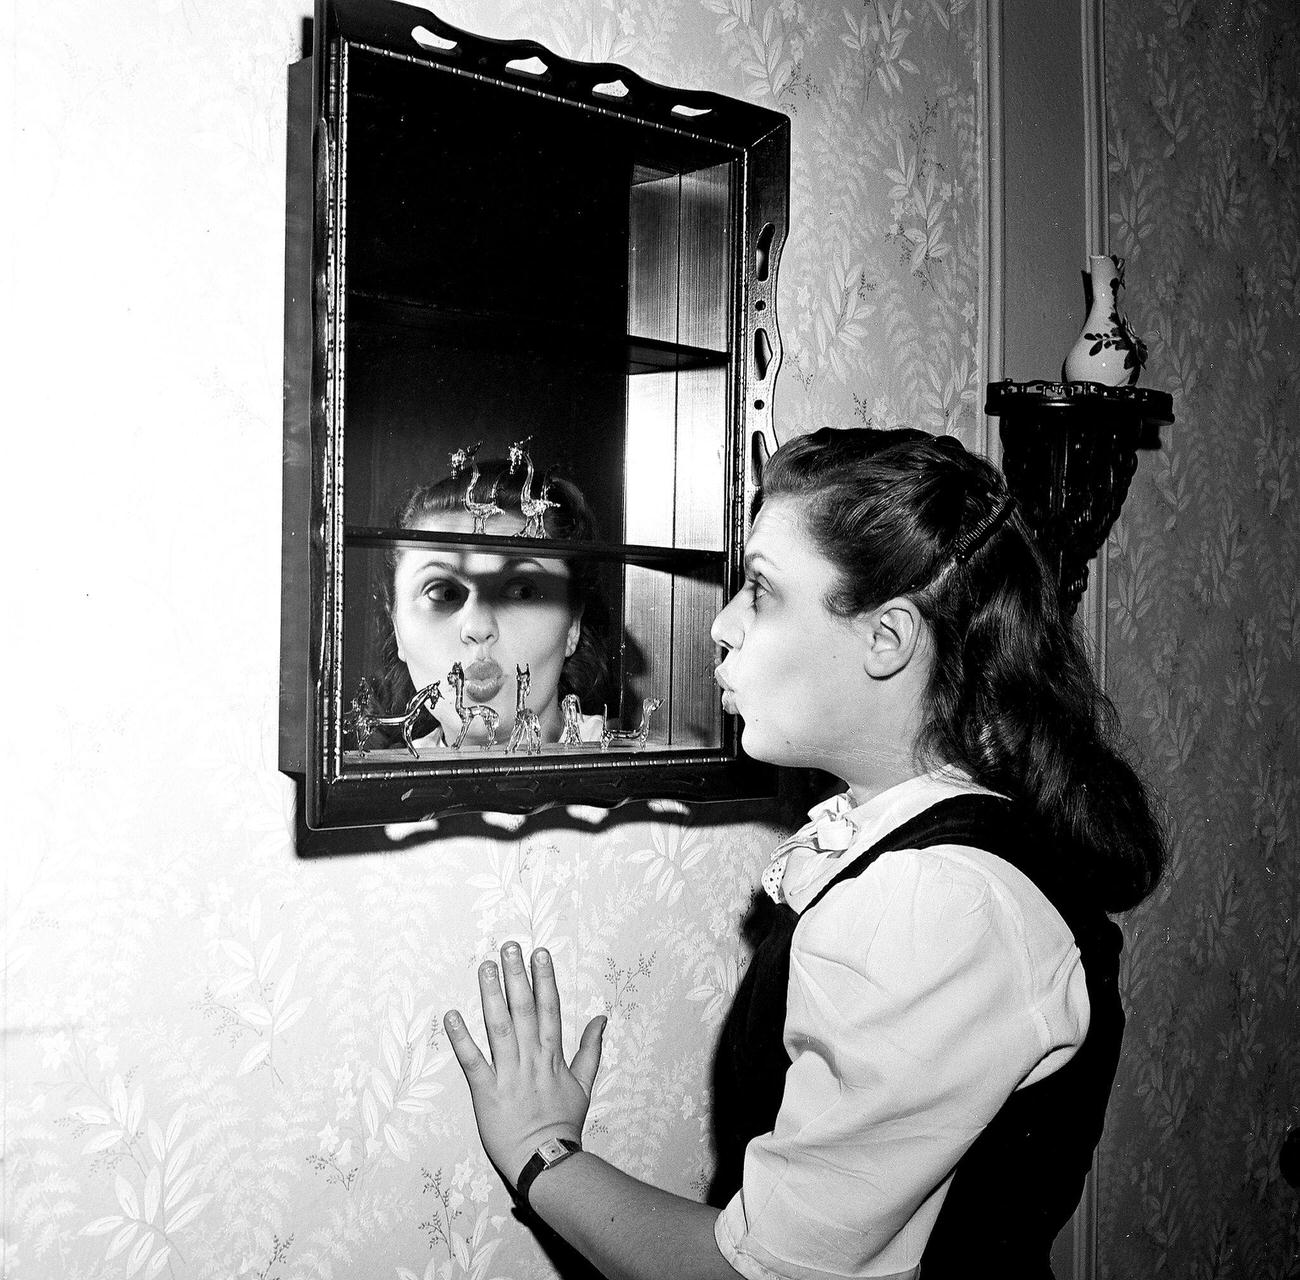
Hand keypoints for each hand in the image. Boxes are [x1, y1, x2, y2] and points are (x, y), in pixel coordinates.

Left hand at [444, 943, 605, 1190]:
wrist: (547, 1160)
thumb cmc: (563, 1123)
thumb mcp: (584, 1084)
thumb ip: (591, 1049)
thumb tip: (603, 1018)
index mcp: (552, 1055)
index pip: (549, 1008)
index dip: (544, 979)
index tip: (539, 952)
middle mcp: (531, 1058)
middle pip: (524, 1010)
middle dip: (517, 976)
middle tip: (509, 946)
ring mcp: (509, 1074)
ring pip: (499, 1027)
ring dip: (491, 995)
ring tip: (484, 967)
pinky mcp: (487, 1092)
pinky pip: (473, 1062)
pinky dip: (462, 1039)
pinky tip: (451, 1015)